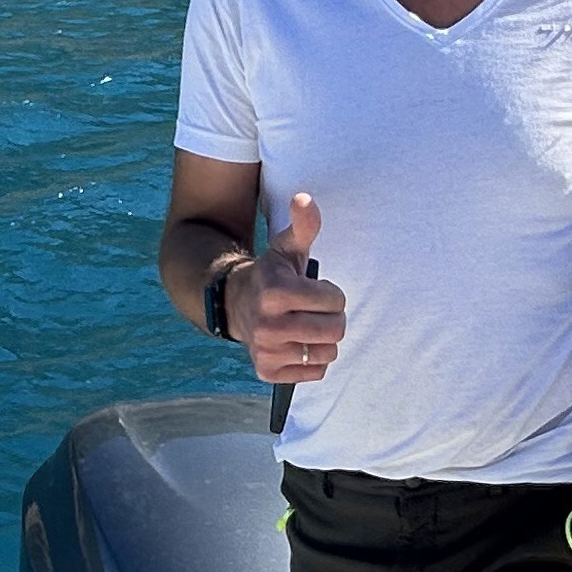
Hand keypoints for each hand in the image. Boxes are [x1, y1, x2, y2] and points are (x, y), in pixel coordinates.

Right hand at [231, 191, 343, 385]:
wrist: (236, 304)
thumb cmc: (272, 274)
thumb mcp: (286, 247)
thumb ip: (302, 225)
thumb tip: (304, 199)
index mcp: (276, 292)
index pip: (335, 301)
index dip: (331, 294)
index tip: (316, 290)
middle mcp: (268, 326)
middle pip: (335, 330)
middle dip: (333, 318)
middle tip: (317, 310)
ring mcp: (266, 352)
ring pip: (327, 353)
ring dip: (324, 340)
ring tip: (308, 326)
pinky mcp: (268, 372)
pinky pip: (315, 373)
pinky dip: (313, 360)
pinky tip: (298, 344)